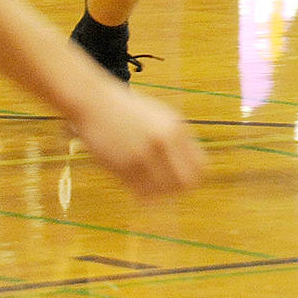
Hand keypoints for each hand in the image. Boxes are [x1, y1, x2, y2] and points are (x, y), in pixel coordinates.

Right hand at [71, 79, 205, 197]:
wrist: (97, 104)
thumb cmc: (132, 112)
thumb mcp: (162, 118)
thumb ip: (179, 141)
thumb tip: (196, 171)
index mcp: (176, 128)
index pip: (200, 167)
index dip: (195, 178)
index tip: (184, 178)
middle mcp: (162, 141)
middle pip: (185, 183)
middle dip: (179, 189)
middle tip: (168, 187)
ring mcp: (142, 155)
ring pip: (162, 192)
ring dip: (158, 192)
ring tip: (149, 182)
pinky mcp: (122, 166)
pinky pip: (142, 193)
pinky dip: (142, 192)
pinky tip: (135, 181)